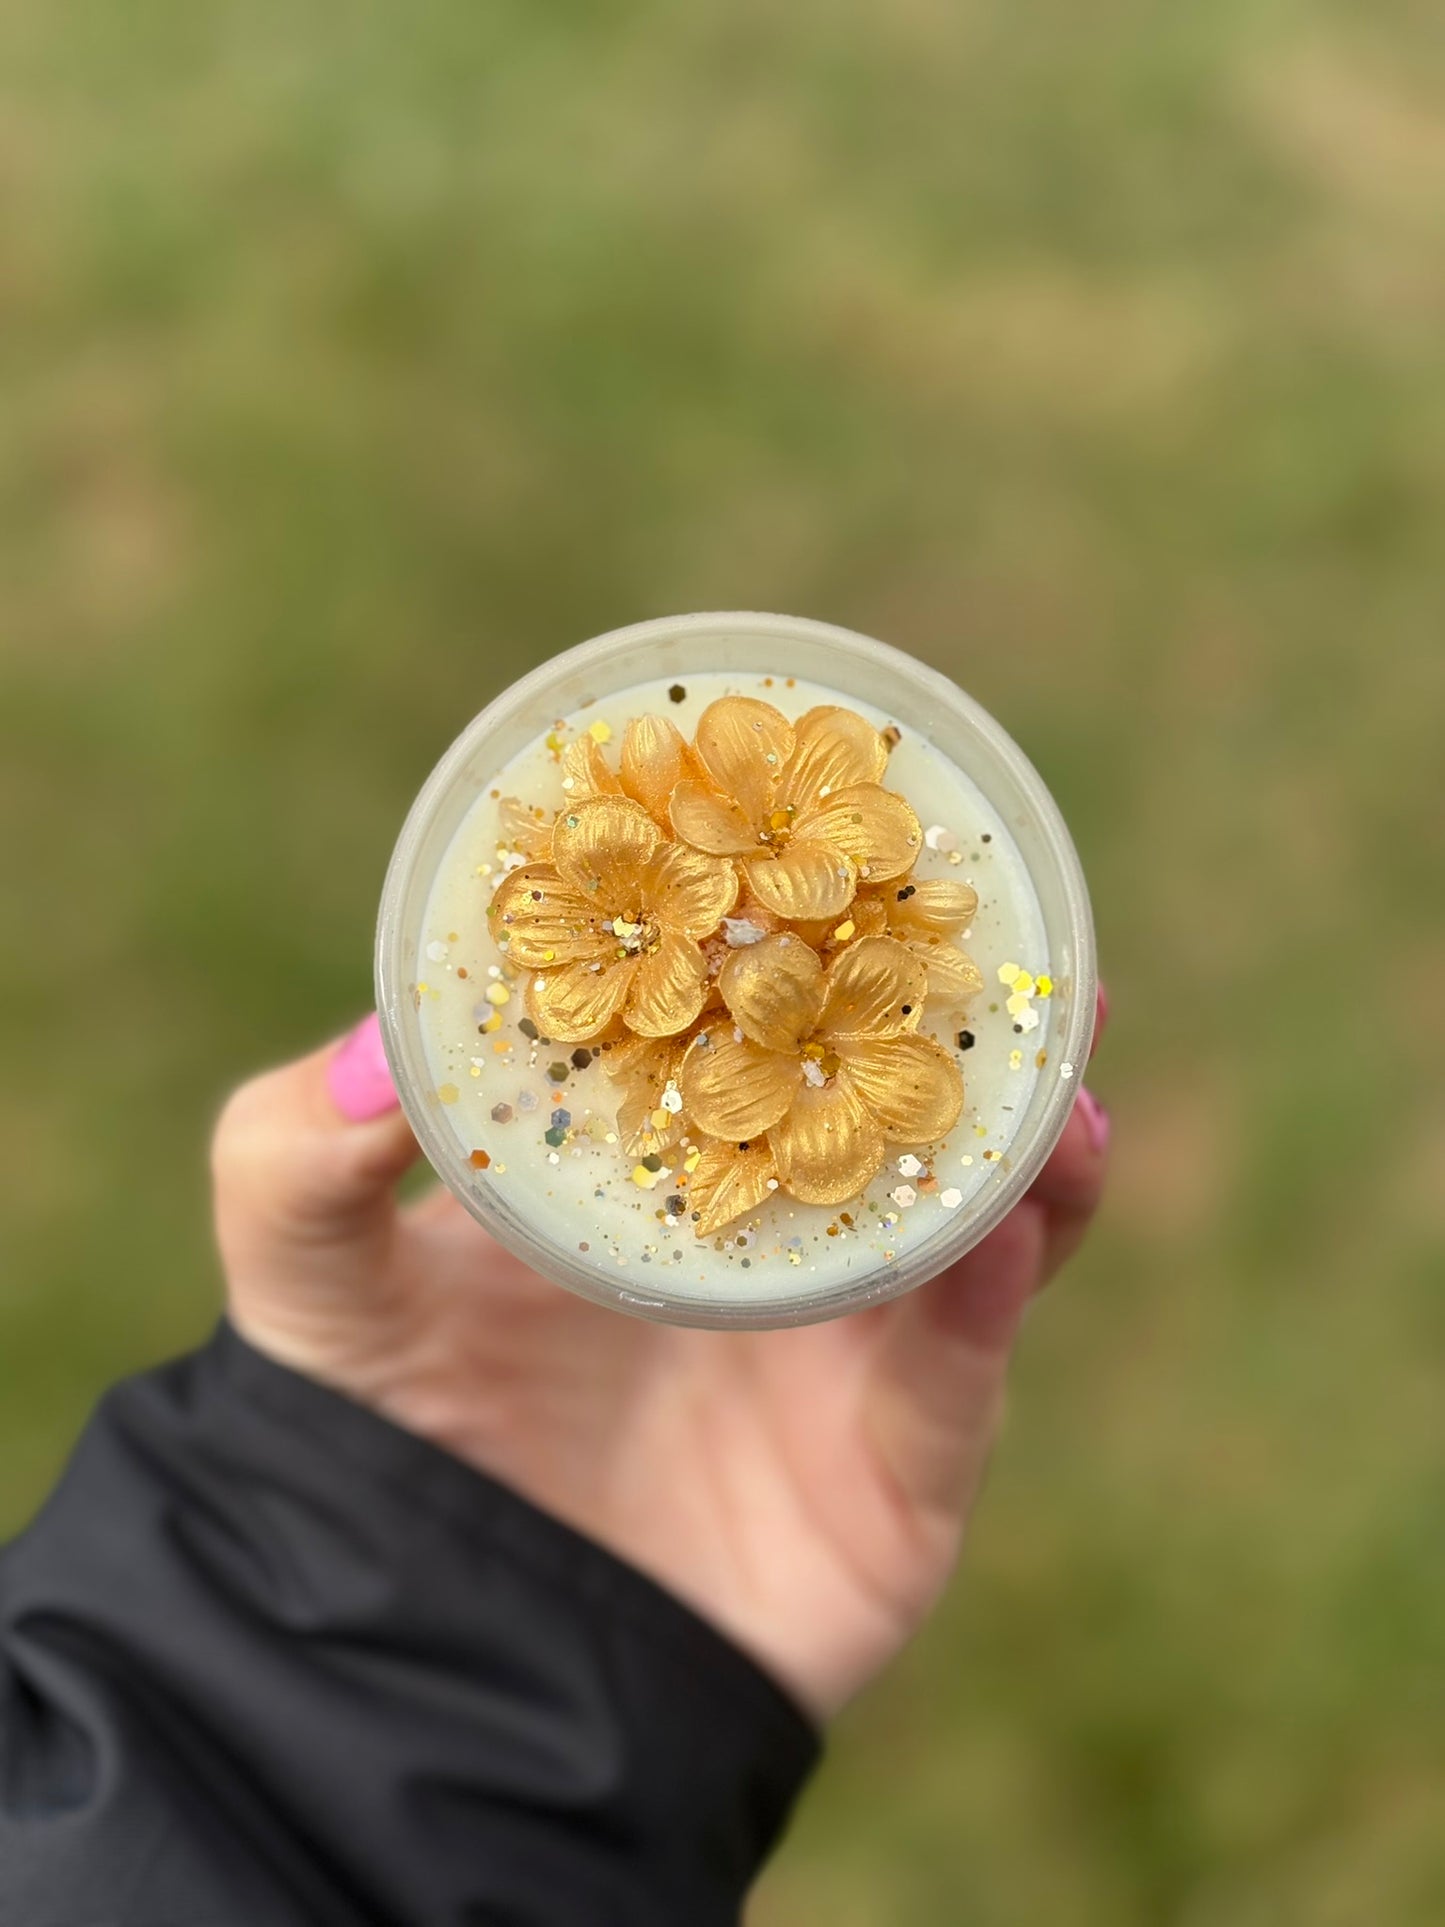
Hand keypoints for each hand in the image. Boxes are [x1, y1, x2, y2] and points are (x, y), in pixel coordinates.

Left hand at [214, 1001, 1108, 1722]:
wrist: (442, 1682)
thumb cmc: (379, 1461)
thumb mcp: (312, 1295)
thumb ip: (294, 1164)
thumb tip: (371, 1047)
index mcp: (651, 1172)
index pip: (743, 1035)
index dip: (797, 950)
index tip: (837, 857)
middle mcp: (761, 1242)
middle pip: (886, 1110)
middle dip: (955, 1027)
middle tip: (1009, 936)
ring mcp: (842, 1352)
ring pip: (964, 1223)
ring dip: (1021, 1142)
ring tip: (1055, 1065)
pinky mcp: (899, 1467)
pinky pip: (962, 1366)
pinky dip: (998, 1284)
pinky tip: (1017, 1216)